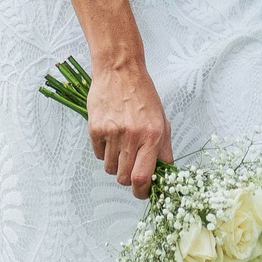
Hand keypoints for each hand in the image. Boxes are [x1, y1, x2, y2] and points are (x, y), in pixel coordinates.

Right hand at [86, 59, 174, 199]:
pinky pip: (98, 155)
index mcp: (152, 135)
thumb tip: (165, 175)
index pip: (143, 177)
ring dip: (116, 163)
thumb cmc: (143, 95)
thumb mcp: (162, 120)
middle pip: (124, 178)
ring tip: (121, 144)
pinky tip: (111, 134)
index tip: (142, 191)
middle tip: (131, 164)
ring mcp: (112, 133)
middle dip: (128, 178)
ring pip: (110, 169)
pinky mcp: (95, 128)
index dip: (141, 191)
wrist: (120, 70)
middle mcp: (132, 136)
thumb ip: (164, 150)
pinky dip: (104, 151)